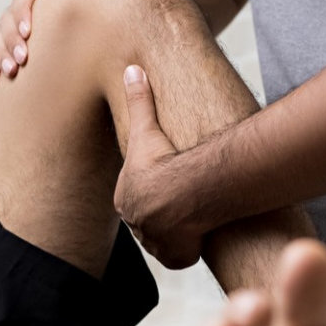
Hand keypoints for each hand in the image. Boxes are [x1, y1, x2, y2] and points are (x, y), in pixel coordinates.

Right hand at [0, 0, 107, 81]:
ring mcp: (18, 33)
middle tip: (24, 59)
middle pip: (8, 18)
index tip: (29, 31)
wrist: (104, 46)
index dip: (22, 12)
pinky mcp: (15, 54)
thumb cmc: (103, 14)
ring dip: (1, 53)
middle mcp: (28, 12)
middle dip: (11, 39)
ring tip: (12, 71)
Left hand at [114, 65, 204, 268]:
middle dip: (165, 213)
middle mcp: (136, 223)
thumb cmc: (165, 159)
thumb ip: (138, 99)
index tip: (169, 182)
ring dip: (178, 231)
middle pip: (151, 219)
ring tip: (193, 217)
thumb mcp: (146, 127)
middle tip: (184, 202)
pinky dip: (189, 248)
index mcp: (126, 198)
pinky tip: (199, 235)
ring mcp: (153, 242)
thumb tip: (132, 68)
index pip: (138, 196)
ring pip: (166, 238)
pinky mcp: (173, 257)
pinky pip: (180, 255)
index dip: (155, 189)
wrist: (186, 192)